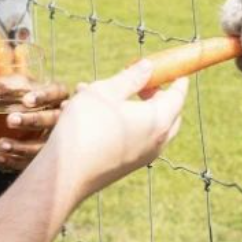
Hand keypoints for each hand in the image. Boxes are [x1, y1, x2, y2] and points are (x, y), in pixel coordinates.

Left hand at [0, 81, 68, 172]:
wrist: (24, 114)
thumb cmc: (21, 95)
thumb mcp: (14, 85)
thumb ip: (2, 87)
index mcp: (58, 95)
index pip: (56, 92)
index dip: (44, 96)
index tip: (26, 100)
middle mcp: (62, 117)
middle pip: (54, 119)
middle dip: (33, 120)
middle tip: (10, 120)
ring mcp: (57, 139)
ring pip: (45, 145)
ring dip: (23, 146)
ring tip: (1, 144)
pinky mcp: (46, 157)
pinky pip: (34, 161)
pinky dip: (15, 161)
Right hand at [47, 59, 187, 201]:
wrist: (64, 175)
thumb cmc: (86, 127)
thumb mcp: (107, 91)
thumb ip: (131, 77)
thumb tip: (149, 67)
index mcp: (158, 121)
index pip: (178, 96)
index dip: (177, 79)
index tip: (176, 68)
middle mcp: (156, 142)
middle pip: (168, 113)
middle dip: (157, 94)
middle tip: (142, 81)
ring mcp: (142, 157)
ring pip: (146, 125)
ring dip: (131, 106)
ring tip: (102, 91)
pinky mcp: (126, 165)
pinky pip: (132, 137)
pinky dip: (121, 122)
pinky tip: (92, 111)